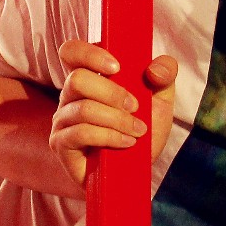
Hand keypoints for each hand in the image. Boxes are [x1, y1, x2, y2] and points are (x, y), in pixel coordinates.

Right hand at [48, 40, 178, 193]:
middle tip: (136, 107)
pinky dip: (109, 136)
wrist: (133, 173)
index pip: (71, 52)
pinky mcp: (61, 143)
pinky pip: (82, 133)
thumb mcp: (161, 102)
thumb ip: (164, 76)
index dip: (89, 53)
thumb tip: (154, 68)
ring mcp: (62, 120)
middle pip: (78, 79)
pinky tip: (126, 143)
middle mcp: (70, 96)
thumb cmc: (142, 134)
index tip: (118, 67)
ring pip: (84, 109)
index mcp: (89, 78)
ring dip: (117, 120)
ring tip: (137, 131)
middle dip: (113, 93)